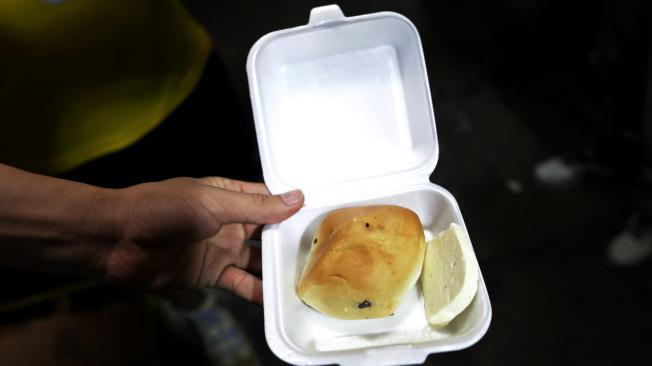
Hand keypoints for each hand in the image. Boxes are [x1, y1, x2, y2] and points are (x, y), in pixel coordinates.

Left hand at [105, 177, 302, 303]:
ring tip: (305, 279)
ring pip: (258, 261)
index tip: (321, 217)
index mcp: (229, 196)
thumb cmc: (161, 209)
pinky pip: (241, 284)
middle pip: (269, 234)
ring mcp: (221, 250)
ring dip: (277, 270)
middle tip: (320, 253)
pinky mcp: (210, 275)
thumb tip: (296, 198)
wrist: (116, 241)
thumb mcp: (212, 202)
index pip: (269, 200)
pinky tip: (276, 299)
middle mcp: (229, 223)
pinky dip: (258, 292)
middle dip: (290, 242)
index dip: (293, 208)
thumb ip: (255, 206)